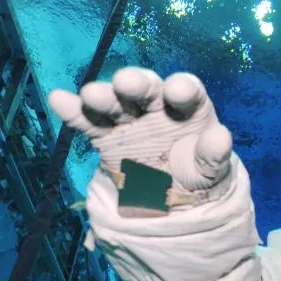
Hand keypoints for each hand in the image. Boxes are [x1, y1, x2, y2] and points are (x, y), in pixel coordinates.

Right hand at [48, 68, 232, 209]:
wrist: (171, 198)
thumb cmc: (196, 172)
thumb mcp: (211, 169)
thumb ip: (215, 154)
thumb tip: (221, 136)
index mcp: (188, 107)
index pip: (187, 91)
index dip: (182, 88)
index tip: (176, 90)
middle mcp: (156, 105)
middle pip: (146, 90)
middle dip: (135, 84)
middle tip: (125, 82)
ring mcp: (129, 118)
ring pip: (115, 102)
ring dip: (103, 97)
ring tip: (91, 95)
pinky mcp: (105, 135)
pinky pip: (88, 121)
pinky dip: (73, 111)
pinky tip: (59, 99)